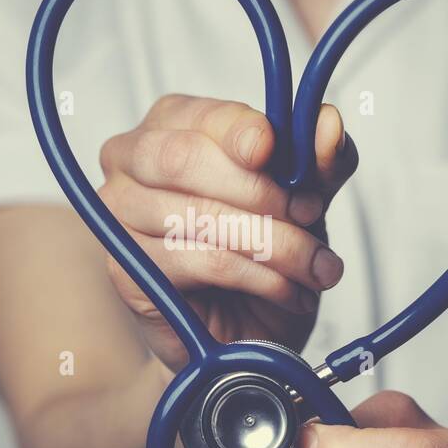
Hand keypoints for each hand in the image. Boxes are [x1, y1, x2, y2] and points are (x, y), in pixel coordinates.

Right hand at [97, 94, 357, 371]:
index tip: (279, 154)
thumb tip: (327, 122)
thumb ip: (320, 160)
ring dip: (274, 243)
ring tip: (315, 267)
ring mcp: (119, 214)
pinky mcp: (124, 268)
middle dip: (260, 191)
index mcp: (173, 123)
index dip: (244, 133)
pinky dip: (259, 277)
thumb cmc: (265, 251)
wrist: (247, 331)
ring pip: (199, 216)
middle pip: (184, 159)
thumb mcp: (305, 198)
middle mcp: (130, 159)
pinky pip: (201, 263)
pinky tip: (288, 290)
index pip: (203, 116)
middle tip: (310, 217)